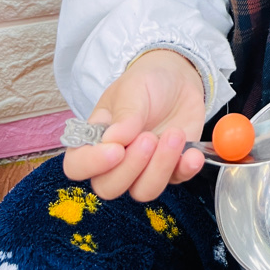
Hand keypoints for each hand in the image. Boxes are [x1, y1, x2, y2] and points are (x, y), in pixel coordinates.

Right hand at [62, 49, 206, 201]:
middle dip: (132, 167)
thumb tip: (115, 140)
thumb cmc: (147, 82)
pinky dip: (185, 170)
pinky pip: (176, 182)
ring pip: (143, 191)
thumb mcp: (133, 89)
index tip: (116, 150)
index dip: (92, 165)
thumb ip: (125, 115)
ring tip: (175, 134)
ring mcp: (144, 167)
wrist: (178, 78)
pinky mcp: (171, 168)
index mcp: (96, 138)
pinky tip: (192, 154)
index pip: (77, 166)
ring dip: (160, 168)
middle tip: (149, 138)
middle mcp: (116, 160)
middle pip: (110, 188)